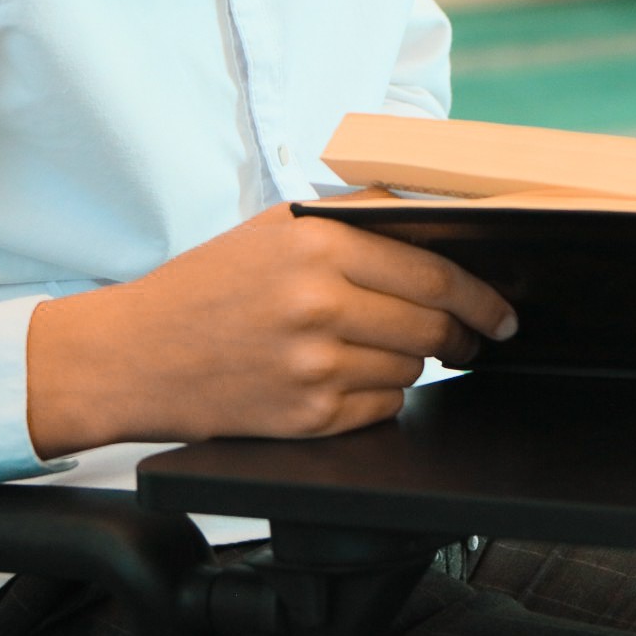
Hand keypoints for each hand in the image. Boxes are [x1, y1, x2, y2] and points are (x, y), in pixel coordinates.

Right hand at [25, 204, 516, 457]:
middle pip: (432, 325)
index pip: (432, 272)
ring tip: (373, 347)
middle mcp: (318, 303)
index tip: (501, 309)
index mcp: (316, 246)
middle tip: (474, 337)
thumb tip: (434, 219)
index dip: (480, 295)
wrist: (133, 354)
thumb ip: (352, 220)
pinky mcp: (306, 416)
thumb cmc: (206, 286)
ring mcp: (313, 365)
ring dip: (410, 360)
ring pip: (411, 368)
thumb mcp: (274, 229)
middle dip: (462, 334)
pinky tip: (344, 376)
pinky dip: (378, 394)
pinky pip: (381, 406)